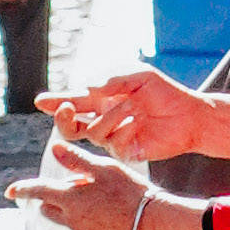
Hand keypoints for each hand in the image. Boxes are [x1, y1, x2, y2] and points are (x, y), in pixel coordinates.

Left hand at [18, 140, 150, 229]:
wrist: (153, 222)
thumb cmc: (130, 190)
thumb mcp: (104, 168)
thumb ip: (77, 161)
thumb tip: (55, 148)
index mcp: (71, 198)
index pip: (38, 192)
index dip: (22, 189)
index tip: (9, 190)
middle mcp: (72, 221)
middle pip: (50, 209)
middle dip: (54, 200)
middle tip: (77, 189)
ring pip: (71, 222)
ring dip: (78, 212)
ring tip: (104, 203)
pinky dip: (93, 226)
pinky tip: (113, 219)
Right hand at [47, 67, 214, 161]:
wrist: (189, 115)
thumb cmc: (165, 93)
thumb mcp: (140, 77)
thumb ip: (114, 80)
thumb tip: (89, 87)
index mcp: (104, 100)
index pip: (74, 102)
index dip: (56, 102)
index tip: (40, 101)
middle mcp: (104, 120)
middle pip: (71, 127)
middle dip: (64, 118)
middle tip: (68, 107)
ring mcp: (114, 138)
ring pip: (94, 133)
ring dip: (109, 117)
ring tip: (131, 107)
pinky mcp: (126, 152)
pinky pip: (114, 144)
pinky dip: (124, 130)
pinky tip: (138, 123)